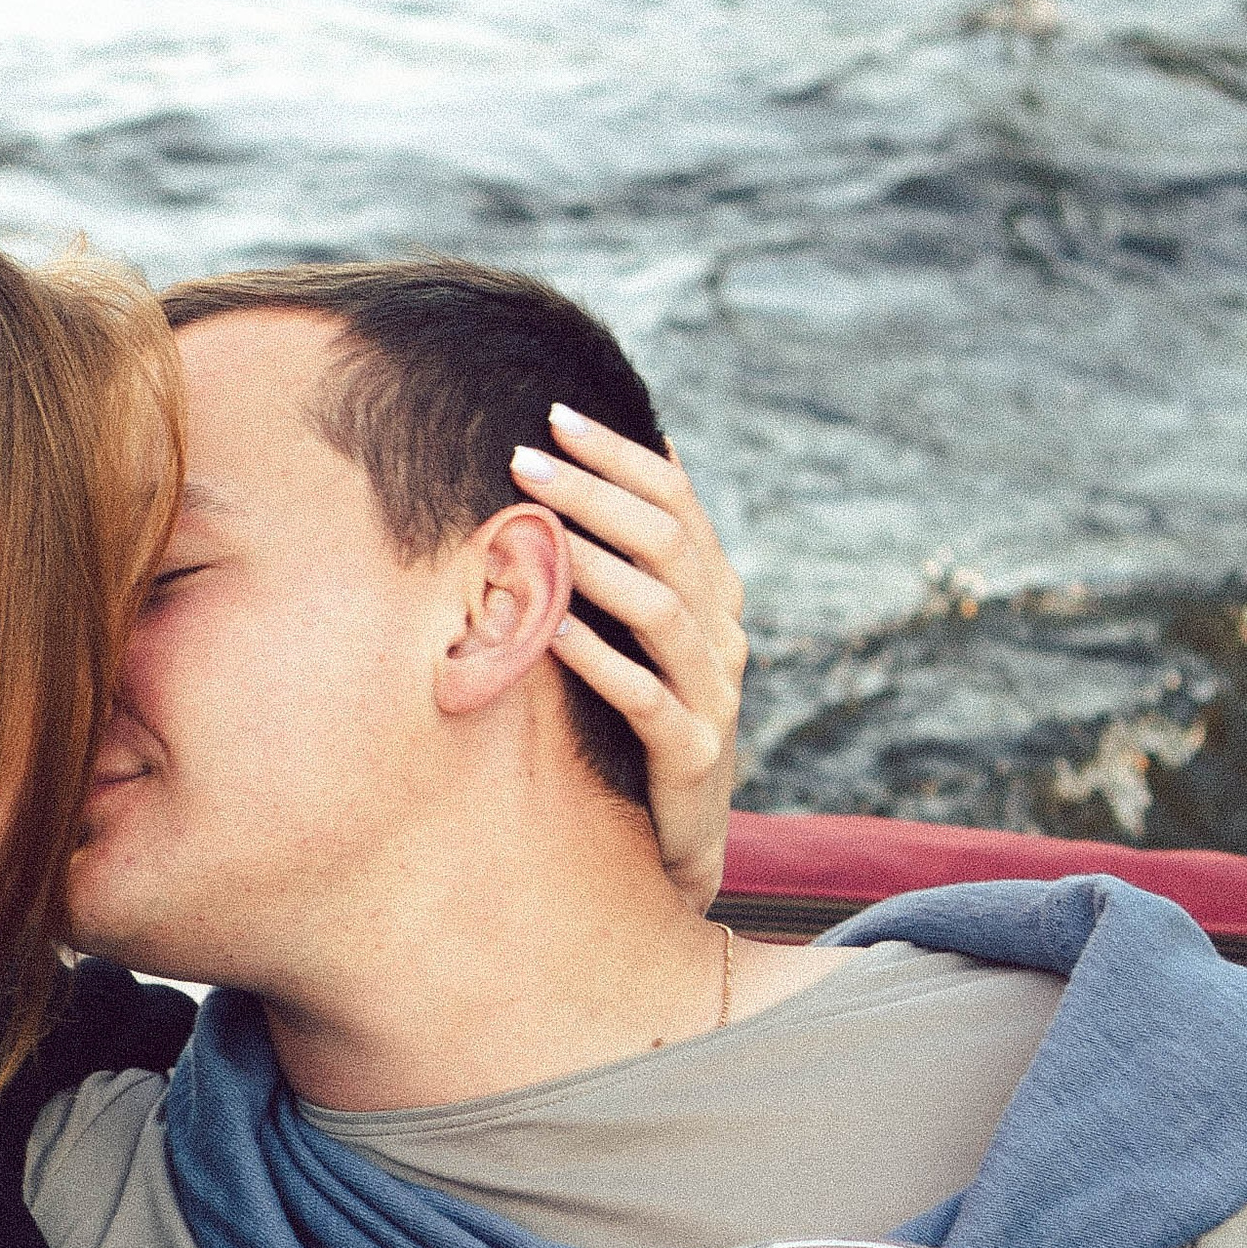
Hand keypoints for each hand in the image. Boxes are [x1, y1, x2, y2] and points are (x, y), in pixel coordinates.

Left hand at [510, 409, 745, 910]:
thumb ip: (637, 556)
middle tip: (525, 459)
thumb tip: (629, 451)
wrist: (678, 833)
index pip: (677, 502)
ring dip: (594, 565)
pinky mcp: (689, 752)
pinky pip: (644, 696)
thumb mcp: (642, 630)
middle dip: (594, 494)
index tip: (555, 414)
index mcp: (713, 594)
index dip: (620, 455)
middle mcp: (722, 634)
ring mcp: (712, 694)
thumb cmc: (645, 715)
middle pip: (667, 543)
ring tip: (538, 531)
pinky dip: (598, 658)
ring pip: (660, 611)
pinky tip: (550, 630)